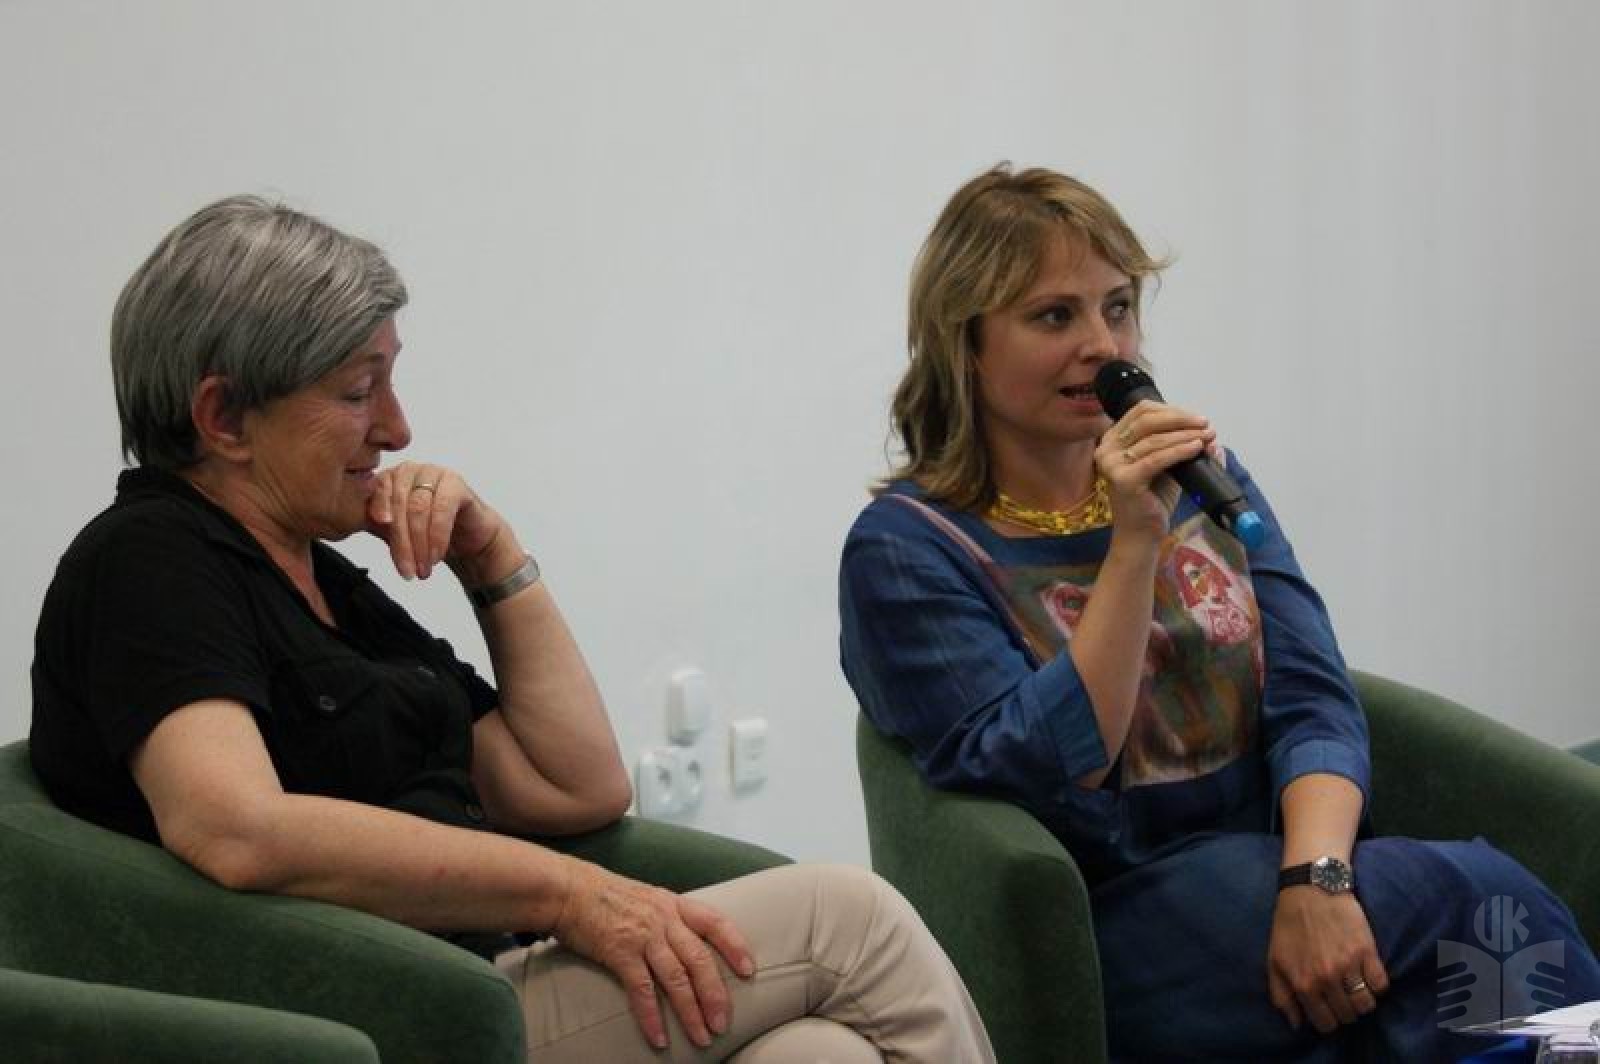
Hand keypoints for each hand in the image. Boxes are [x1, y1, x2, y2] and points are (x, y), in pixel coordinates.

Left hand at [365, 461, 507, 580]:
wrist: (466, 539)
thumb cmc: (426, 533)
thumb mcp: (394, 530)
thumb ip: (374, 522)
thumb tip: (346, 522)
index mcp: (390, 477)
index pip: (377, 490)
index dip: (378, 508)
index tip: (379, 527)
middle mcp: (411, 470)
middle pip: (399, 503)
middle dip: (402, 542)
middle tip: (406, 571)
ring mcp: (435, 473)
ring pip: (419, 508)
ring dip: (420, 544)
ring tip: (422, 570)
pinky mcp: (456, 484)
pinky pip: (442, 508)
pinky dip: (437, 536)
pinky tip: (436, 556)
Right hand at [551, 859, 754, 1050]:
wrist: (568, 889)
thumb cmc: (608, 896)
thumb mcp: (649, 898)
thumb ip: (670, 918)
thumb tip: (689, 944)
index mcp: (674, 904)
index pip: (715, 922)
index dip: (735, 946)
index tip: (749, 970)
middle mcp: (664, 918)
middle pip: (699, 960)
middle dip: (715, 994)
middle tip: (723, 1023)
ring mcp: (643, 935)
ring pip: (676, 978)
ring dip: (691, 1011)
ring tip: (701, 1036)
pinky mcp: (619, 952)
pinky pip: (641, 989)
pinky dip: (652, 1016)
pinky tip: (659, 1037)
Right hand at [1096, 399, 1216, 542]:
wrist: (1141, 534)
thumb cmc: (1152, 500)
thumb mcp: (1169, 466)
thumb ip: (1182, 447)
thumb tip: (1209, 434)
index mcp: (1113, 440)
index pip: (1141, 411)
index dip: (1171, 410)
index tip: (1196, 418)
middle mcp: (1106, 448)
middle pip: (1146, 420)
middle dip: (1180, 419)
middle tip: (1205, 424)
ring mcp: (1111, 464)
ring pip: (1154, 439)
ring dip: (1185, 435)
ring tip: (1207, 437)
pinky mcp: (1123, 479)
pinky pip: (1156, 459)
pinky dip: (1179, 451)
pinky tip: (1196, 448)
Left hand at [1267, 887, 1389, 1033]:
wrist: (1311, 889)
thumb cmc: (1289, 923)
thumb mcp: (1274, 960)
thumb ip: (1281, 995)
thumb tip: (1296, 1024)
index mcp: (1303, 983)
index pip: (1325, 1023)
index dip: (1328, 1020)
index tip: (1329, 1009)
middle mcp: (1326, 978)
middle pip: (1348, 1015)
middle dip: (1345, 1011)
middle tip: (1342, 997)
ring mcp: (1348, 966)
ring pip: (1367, 1004)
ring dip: (1363, 1001)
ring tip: (1356, 988)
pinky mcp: (1367, 951)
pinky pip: (1381, 985)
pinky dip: (1377, 986)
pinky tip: (1368, 975)